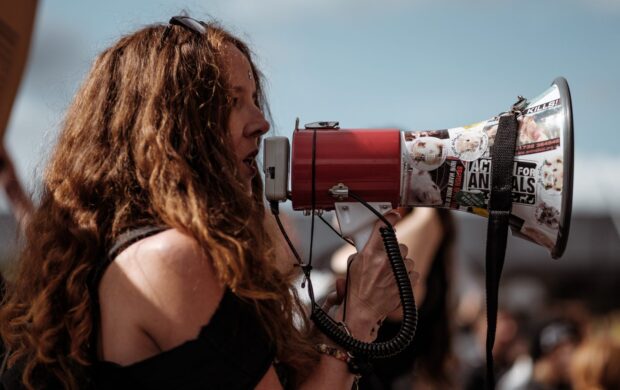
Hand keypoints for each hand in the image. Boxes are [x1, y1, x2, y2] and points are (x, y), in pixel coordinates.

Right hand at [335, 211, 418, 339]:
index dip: (391, 218)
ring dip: (400, 265)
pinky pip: (413, 272)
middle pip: (399, 245)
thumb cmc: (356, 289)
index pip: (383, 228)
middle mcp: (386, 260)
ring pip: (407, 259)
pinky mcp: (406, 284)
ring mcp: (398, 272)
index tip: (395, 214)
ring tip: (389, 274)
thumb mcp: (354, 264)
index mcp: (371, 253)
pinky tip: (397, 281)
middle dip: (394, 251)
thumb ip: (364, 250)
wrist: (363, 310)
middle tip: (385, 260)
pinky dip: (407, 276)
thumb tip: (374, 241)